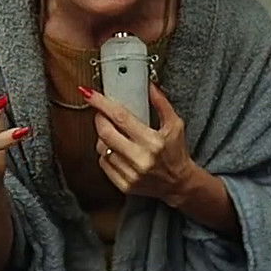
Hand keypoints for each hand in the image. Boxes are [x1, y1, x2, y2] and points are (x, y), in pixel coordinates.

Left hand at [79, 82, 194, 204]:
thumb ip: (161, 103)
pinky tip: (115, 149)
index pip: (120, 117)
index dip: (102, 104)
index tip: (90, 94)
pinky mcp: (124, 185)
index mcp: (153, 141)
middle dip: (99, 118)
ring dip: (103, 136)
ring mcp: (131, 174)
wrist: (179, 184)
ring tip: (113, 132)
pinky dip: (105, 153)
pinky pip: (103, 163)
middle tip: (101, 112)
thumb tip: (149, 86)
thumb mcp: (174, 125)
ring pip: (102, 148)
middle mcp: (140, 159)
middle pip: (105, 133)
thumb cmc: (176, 152)